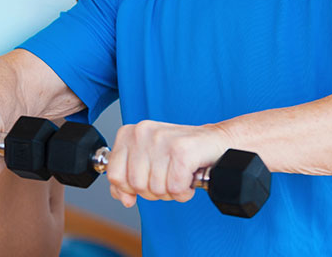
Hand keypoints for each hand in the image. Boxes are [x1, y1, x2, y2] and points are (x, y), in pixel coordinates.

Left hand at [106, 120, 228, 207]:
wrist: (217, 141)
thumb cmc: (181, 152)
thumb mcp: (147, 161)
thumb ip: (127, 179)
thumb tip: (122, 197)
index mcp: (129, 133)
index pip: (114, 174)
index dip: (128, 188)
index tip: (145, 184)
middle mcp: (142, 132)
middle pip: (136, 185)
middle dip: (154, 191)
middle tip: (168, 179)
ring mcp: (161, 140)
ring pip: (156, 189)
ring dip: (171, 192)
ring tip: (180, 176)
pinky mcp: (181, 150)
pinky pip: (175, 188)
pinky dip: (184, 191)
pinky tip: (189, 179)